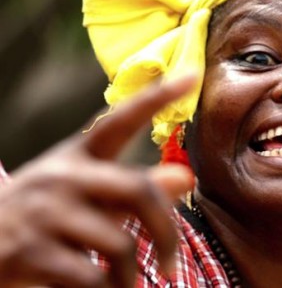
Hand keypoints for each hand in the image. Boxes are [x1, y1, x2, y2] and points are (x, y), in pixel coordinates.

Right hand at [0, 76, 195, 286]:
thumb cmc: (46, 218)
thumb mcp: (87, 196)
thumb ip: (134, 189)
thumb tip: (185, 177)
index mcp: (76, 157)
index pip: (119, 121)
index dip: (155, 98)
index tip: (192, 75)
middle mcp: (61, 177)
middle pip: (138, 190)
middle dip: (167, 232)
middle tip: (174, 266)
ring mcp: (43, 213)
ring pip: (120, 244)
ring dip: (132, 276)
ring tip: (129, 285)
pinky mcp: (29, 253)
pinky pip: (92, 279)